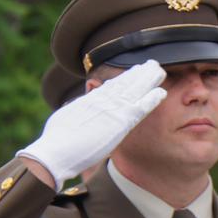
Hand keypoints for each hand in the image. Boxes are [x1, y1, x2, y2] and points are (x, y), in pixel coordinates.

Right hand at [17, 60, 166, 185]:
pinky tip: (161, 92)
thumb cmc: (56, 141)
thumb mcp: (66, 117)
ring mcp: (112, 110)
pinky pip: (140, 108)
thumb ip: (76, 109)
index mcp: (89, 100)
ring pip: (135, 90)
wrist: (56, 152)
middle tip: (151, 64)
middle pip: (125, 83)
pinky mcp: (120, 122)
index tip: (134, 71)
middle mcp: (102, 101)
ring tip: (159, 70)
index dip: (124, 78)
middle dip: (139, 73)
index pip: (110, 86)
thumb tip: (77, 104)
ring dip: (148, 79)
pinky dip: (151, 99)